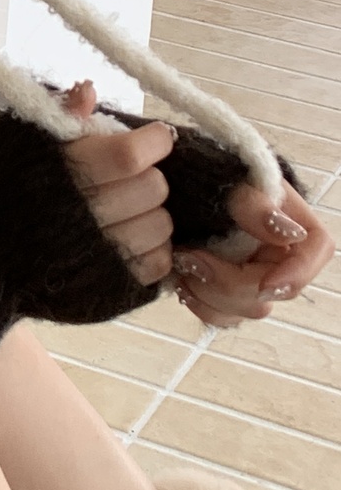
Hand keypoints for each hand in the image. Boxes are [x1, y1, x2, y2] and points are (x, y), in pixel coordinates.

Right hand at [60, 79, 174, 287]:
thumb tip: (90, 90)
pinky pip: (159, 265)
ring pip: (161, 226)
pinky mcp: (110, 289)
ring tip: (127, 208)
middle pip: (153, 189)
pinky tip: (129, 237)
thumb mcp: (15, 139)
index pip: (131, 155)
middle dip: (148, 176)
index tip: (153, 138)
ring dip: (152, 213)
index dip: (153, 141)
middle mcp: (83, 217)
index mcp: (62, 174)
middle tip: (130, 175)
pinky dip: (153, 249)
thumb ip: (57, 114)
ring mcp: (98, 258)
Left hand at [172, 182, 333, 328]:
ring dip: (210, 294)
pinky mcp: (228, 291)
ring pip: (248, 308)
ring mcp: (255, 276)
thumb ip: (254, 204)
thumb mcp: (227, 178)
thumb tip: (289, 233)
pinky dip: (200, 304)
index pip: (316, 250)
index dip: (297, 273)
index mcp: (291, 220)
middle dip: (230, 283)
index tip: (265, 284)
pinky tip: (180, 282)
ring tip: (181, 265)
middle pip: (275, 290)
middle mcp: (279, 254)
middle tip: (190, 259)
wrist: (173, 182)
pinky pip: (224, 315)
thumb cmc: (206, 174)